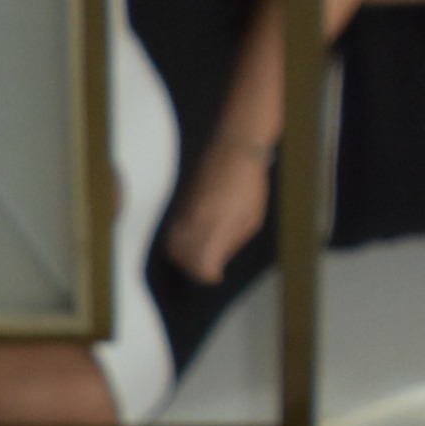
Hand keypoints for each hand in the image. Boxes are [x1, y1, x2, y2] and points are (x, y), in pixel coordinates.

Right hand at [164, 142, 273, 283]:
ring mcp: (183, 213)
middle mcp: (194, 222)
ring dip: (184, 257)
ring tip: (199, 256)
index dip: (209, 275)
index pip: (202, 265)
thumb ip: (232, 242)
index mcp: (216, 227)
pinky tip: (193, 240)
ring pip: (173, 246)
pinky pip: (172, 231)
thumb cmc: (249, 184)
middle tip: (208, 269)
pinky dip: (180, 241)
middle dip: (195, 269)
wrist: (233, 150)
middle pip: (184, 259)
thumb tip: (219, 260)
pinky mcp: (179, 205)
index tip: (216, 275)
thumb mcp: (252, 219)